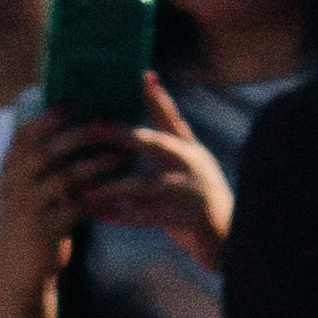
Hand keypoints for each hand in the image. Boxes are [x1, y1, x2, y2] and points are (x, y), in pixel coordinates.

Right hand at [0, 104, 134, 288]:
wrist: (17, 270)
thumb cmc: (33, 220)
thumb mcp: (30, 187)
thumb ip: (45, 160)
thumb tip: (80, 123)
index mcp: (10, 169)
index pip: (24, 134)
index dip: (48, 117)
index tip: (73, 104)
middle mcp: (14, 185)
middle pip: (47, 152)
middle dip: (78, 136)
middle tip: (107, 125)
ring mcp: (27, 209)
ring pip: (64, 179)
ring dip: (96, 165)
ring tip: (122, 155)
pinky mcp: (44, 232)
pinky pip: (76, 210)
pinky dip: (100, 200)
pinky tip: (120, 193)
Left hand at [82, 78, 233, 270]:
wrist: (229, 242)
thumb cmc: (201, 211)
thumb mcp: (189, 175)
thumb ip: (169, 155)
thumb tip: (140, 137)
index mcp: (191, 151)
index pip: (171, 119)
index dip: (158, 97)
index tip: (144, 75)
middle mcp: (192, 165)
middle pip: (153, 143)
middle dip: (121, 135)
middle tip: (94, 128)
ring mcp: (191, 191)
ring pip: (145, 185)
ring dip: (114, 187)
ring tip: (88, 189)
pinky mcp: (189, 218)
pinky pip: (148, 217)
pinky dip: (123, 217)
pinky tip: (101, 215)